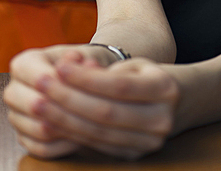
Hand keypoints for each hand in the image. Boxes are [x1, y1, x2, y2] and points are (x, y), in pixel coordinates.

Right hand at [4, 44, 110, 158]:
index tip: (90, 87)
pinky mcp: (24, 138)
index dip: (65, 86)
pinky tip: (81, 138)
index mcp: (22, 65)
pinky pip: (41, 149)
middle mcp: (13, 91)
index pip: (39, 79)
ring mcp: (15, 116)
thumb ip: (79, 57)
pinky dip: (63, 146)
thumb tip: (76, 59)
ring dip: (66, 129)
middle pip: (34, 106)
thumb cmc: (80, 66)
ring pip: (38, 130)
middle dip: (65, 109)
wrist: (79, 80)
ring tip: (90, 123)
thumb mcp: (83, 55)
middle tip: (92, 110)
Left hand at [30, 53, 179, 159]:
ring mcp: (149, 142)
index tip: (59, 65)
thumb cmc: (150, 77)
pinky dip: (72, 133)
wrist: (181, 103)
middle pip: (106, 112)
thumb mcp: (136, 64)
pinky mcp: (134, 156)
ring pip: (99, 132)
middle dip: (69, 99)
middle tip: (41, 85)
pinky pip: (97, 145)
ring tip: (39, 103)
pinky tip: (52, 121)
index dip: (86, 77)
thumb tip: (69, 65)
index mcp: (165, 89)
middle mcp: (161, 120)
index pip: (118, 85)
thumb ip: (104, 69)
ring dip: (64, 119)